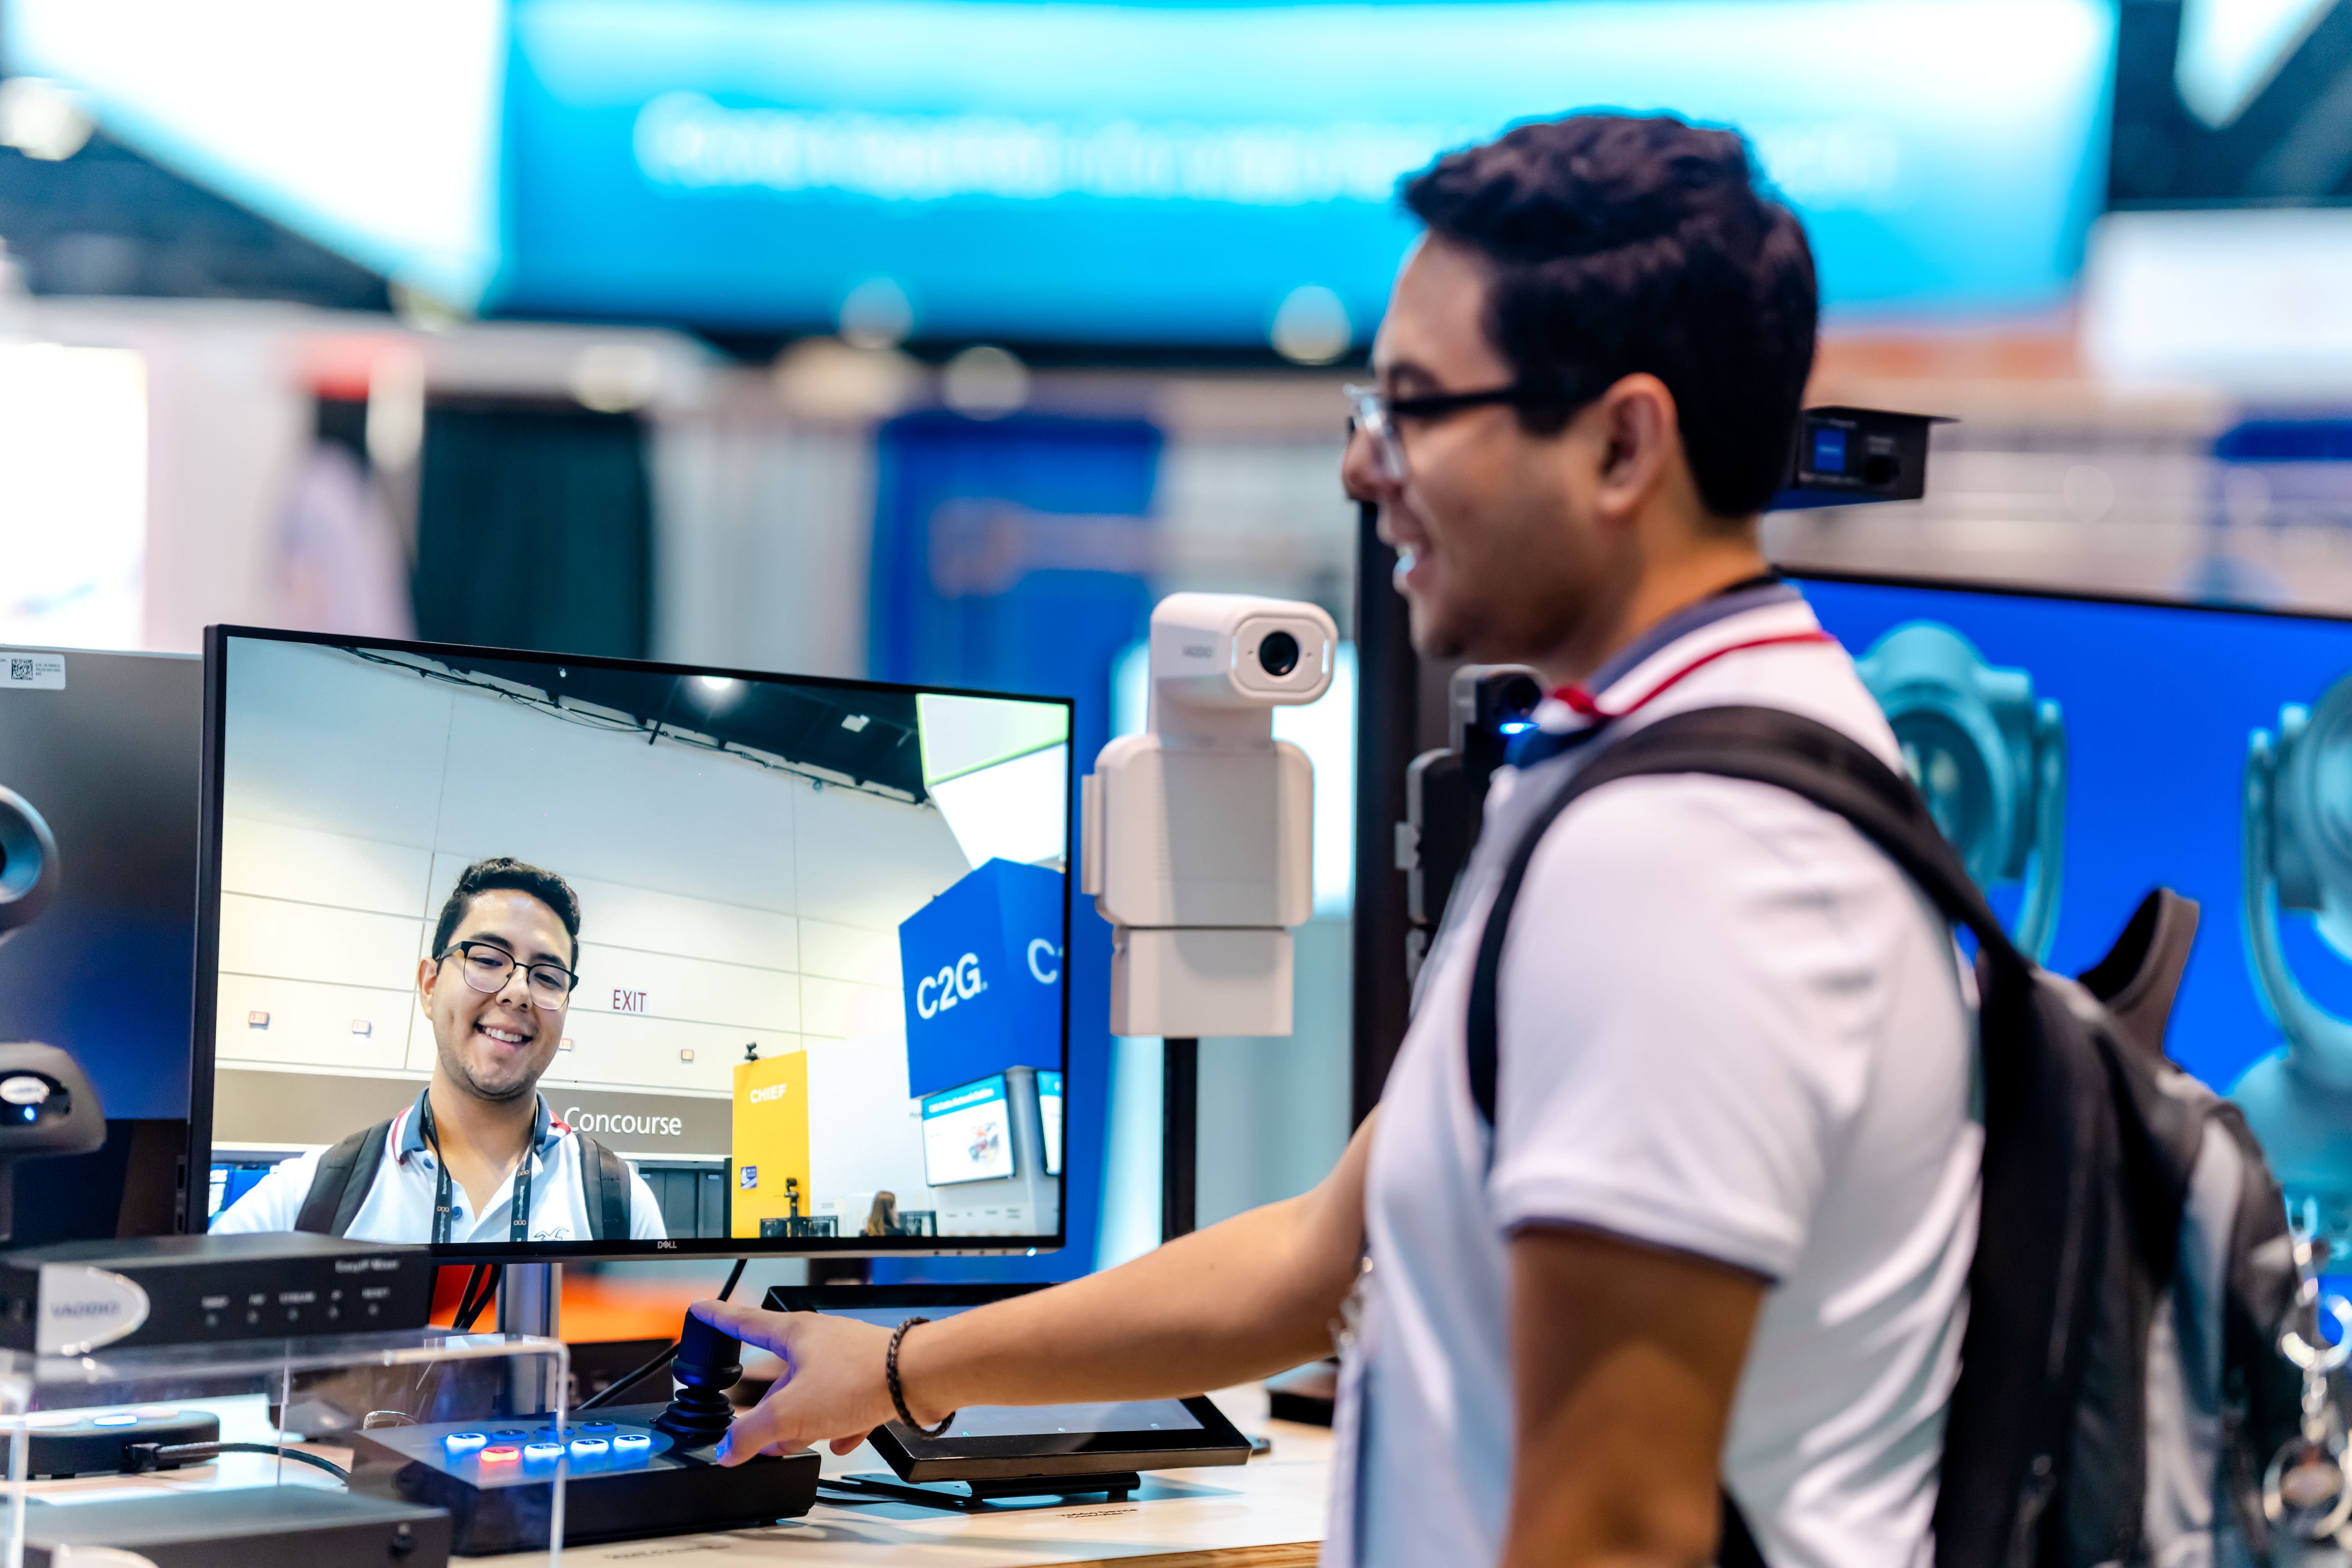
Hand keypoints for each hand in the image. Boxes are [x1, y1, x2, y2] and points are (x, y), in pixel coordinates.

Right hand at [690, 1299, 903, 1464]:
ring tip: (800, 1442)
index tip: (701, 1310)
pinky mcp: (872, 1378)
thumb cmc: (860, 1377)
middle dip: (769, 1406)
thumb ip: (753, 1433)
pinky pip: (847, 1404)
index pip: (743, 1322)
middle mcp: (820, 1340)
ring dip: (804, 1421)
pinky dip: (840, 1425)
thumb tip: (729, 1448)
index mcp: (794, 1334)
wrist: (919, 1379)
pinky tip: (842, 1441)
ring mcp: (847, 1358)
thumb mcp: (790, 1413)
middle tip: (759, 1431)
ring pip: (813, 1392)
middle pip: (780, 1372)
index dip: (717, 1318)